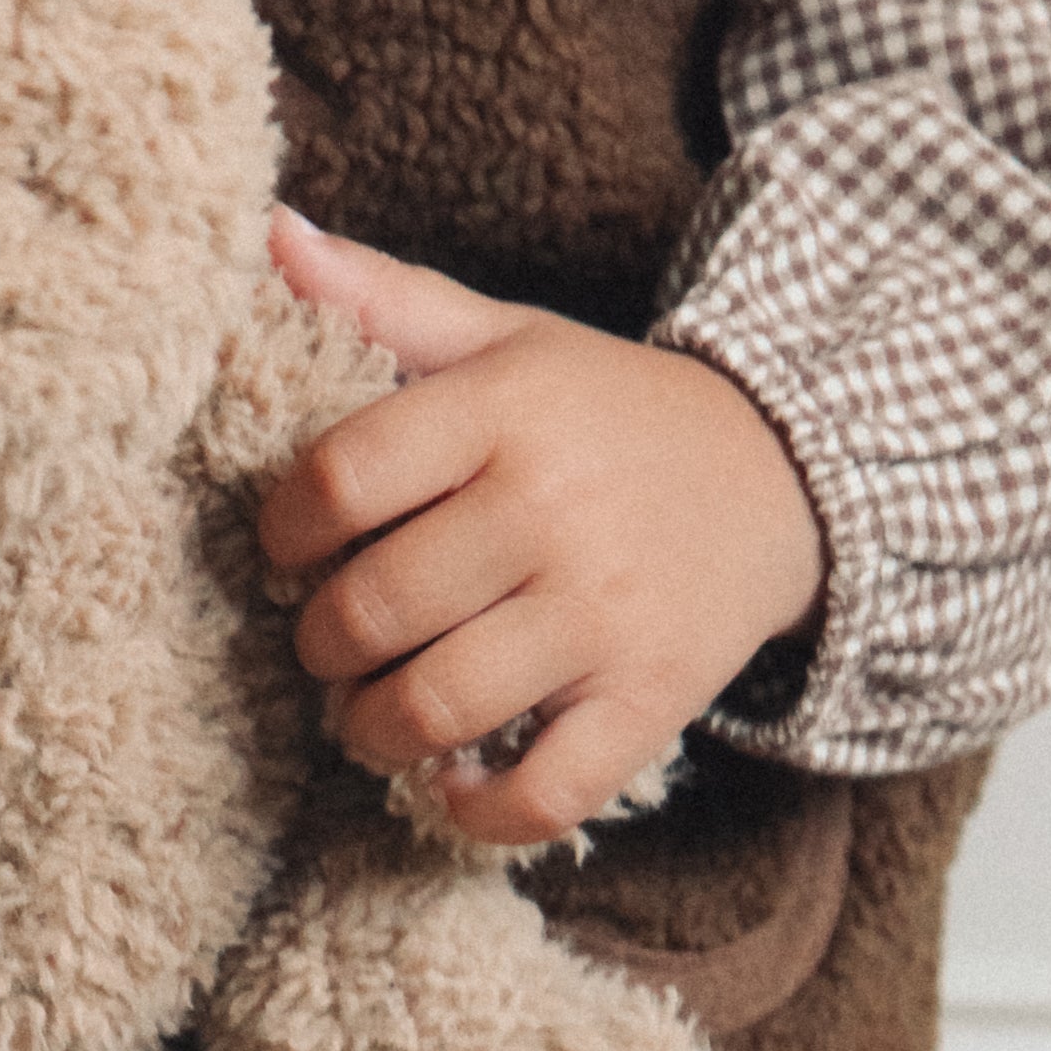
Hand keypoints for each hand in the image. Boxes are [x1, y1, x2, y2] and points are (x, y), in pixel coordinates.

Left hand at [257, 210, 825, 846]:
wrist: (781, 477)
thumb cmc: (603, 415)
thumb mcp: (506, 338)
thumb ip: (386, 299)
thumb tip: (270, 240)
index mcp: (505, 412)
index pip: (339, 481)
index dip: (282, 531)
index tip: (288, 549)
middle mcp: (552, 511)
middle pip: (372, 608)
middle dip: (321, 643)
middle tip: (332, 641)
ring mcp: (603, 615)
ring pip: (435, 707)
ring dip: (370, 730)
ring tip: (370, 713)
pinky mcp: (646, 702)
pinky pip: (538, 794)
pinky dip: (473, 810)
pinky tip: (451, 780)